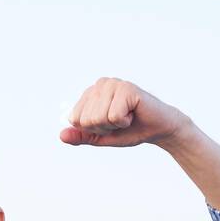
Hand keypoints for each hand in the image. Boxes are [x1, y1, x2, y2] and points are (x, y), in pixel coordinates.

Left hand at [60, 77, 191, 147]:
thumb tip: (61, 135)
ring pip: (98, 118)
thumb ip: (81, 136)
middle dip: (104, 128)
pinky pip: (114, 116)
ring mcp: (113, 84)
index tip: (109, 124)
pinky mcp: (126, 88)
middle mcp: (99, 84)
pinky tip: (134, 113)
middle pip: (86, 120)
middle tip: (120, 121)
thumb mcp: (100, 137)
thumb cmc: (130, 130)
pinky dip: (125, 122)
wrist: (158, 129)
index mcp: (90, 93)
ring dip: (114, 125)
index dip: (93, 130)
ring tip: (127, 117)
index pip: (75, 120)